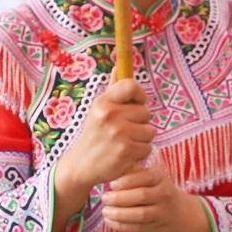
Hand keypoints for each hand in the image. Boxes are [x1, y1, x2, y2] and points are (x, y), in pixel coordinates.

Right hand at [55, 80, 154, 199]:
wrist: (81, 165)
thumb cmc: (94, 135)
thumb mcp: (98, 110)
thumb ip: (112, 90)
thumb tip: (119, 67)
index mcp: (103, 102)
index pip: (131, 86)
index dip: (139, 95)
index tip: (136, 104)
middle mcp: (110, 115)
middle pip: (146, 112)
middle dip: (140, 122)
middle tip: (124, 131)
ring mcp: (119, 134)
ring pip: (150, 131)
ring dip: (142, 139)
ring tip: (125, 143)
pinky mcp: (126, 152)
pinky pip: (148, 147)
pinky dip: (140, 153)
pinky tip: (126, 155)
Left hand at [99, 163, 214, 231]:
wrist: (182, 214)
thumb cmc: (158, 191)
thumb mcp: (151, 178)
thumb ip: (134, 173)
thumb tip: (109, 169)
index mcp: (160, 178)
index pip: (143, 177)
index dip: (125, 181)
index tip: (111, 184)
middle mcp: (164, 195)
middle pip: (140, 196)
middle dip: (119, 198)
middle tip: (104, 198)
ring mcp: (162, 213)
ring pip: (140, 214)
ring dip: (119, 214)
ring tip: (105, 212)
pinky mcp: (157, 228)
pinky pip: (137, 228)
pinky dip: (121, 226)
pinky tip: (109, 222)